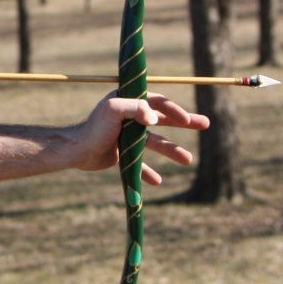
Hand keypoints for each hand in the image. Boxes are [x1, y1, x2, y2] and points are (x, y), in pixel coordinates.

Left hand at [73, 92, 210, 184]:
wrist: (76, 151)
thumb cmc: (94, 128)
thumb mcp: (113, 110)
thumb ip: (134, 108)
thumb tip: (154, 117)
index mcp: (128, 102)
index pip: (157, 103)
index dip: (174, 109)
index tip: (187, 120)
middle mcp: (130, 117)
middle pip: (163, 119)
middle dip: (185, 121)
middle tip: (206, 124)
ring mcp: (127, 136)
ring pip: (156, 143)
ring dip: (172, 150)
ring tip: (189, 160)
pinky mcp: (122, 154)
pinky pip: (140, 163)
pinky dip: (149, 171)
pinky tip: (158, 181)